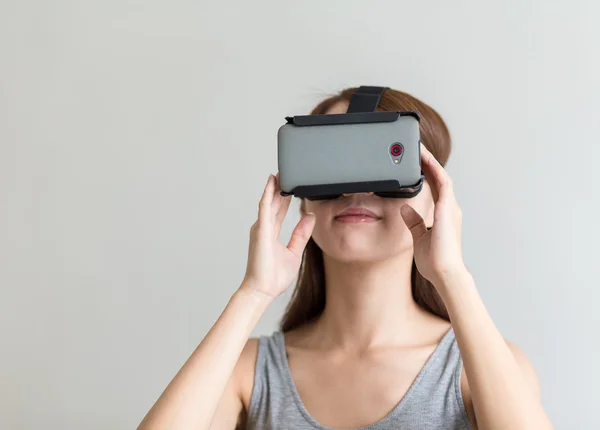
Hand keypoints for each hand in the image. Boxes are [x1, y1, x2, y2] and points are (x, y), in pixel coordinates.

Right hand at [241, 174, 315, 298]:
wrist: (263, 290)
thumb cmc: (274, 276)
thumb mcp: (295, 252)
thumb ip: (301, 234)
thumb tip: (309, 218)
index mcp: (271, 232)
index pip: (279, 210)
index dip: (285, 196)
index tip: (292, 185)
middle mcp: (264, 228)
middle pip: (274, 202)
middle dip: (279, 187)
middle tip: (286, 172)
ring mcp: (261, 228)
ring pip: (268, 201)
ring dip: (273, 187)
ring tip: (279, 173)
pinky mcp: (260, 231)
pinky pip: (265, 208)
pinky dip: (268, 195)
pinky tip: (272, 184)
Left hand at [400, 143, 467, 288]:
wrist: (446, 273)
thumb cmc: (435, 261)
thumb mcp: (418, 238)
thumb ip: (414, 222)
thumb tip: (404, 209)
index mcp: (443, 215)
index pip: (434, 188)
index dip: (426, 174)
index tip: (416, 163)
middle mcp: (449, 208)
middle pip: (438, 178)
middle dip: (428, 163)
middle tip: (415, 148)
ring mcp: (450, 207)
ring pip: (441, 176)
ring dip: (430, 161)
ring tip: (418, 148)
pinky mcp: (448, 208)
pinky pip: (442, 182)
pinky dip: (434, 169)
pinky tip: (425, 159)